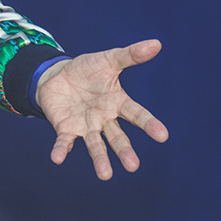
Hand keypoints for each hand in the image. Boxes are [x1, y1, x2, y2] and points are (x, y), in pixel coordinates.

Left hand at [36, 39, 167, 179]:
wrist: (57, 76)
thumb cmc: (87, 70)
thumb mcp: (108, 60)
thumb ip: (130, 55)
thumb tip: (156, 43)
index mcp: (118, 103)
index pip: (137, 114)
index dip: (149, 124)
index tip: (162, 135)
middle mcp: (105, 119)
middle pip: (117, 137)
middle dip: (124, 151)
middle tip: (133, 166)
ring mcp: (86, 126)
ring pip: (95, 144)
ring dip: (99, 159)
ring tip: (105, 176)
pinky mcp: (66, 128)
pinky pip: (65, 141)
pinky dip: (62, 150)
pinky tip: (57, 158)